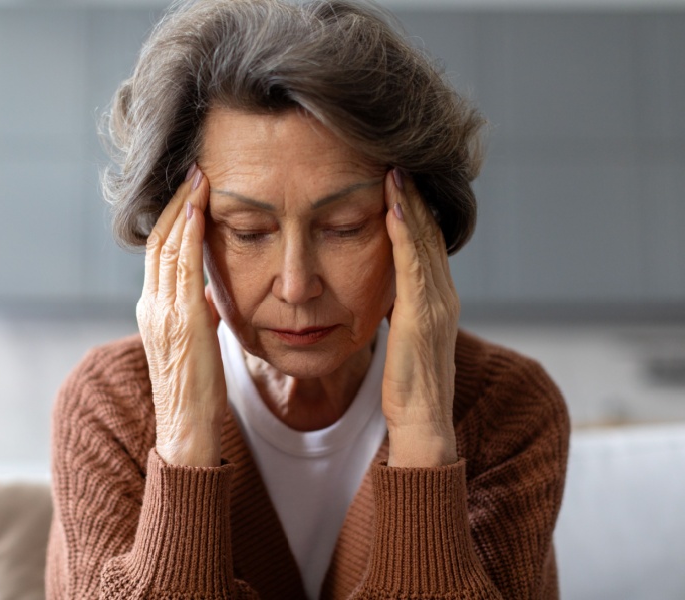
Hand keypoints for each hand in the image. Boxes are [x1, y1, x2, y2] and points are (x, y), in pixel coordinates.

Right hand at [136, 166, 224, 466]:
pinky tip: (200, 210)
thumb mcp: (196, 342)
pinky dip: (190, 234)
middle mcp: (152, 305)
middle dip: (177, 202)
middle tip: (193, 170)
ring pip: (168, 246)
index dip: (173, 219)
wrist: (186, 426)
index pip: (159, 253)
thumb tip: (212, 293)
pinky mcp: (181, 318)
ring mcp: (162, 311)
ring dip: (184, 208)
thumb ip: (200, 313)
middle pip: (159, 241)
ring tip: (199, 178)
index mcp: (154, 310)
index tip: (190, 191)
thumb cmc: (195, 389)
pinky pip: (183, 265)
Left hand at [382, 169, 458, 467]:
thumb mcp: (404, 339)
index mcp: (437, 300)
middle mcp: (444, 295)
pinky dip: (404, 229)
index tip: (399, 179)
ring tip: (395, 169)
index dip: (416, 210)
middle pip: (429, 234)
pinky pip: (413, 261)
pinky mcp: (423, 313)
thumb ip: (399, 311)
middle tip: (400, 159)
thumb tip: (383, 292)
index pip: (426, 244)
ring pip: (424, 241)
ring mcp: (437, 303)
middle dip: (415, 196)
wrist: (422, 423)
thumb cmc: (408, 386)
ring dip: (410, 202)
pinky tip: (393, 203)